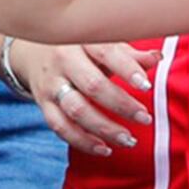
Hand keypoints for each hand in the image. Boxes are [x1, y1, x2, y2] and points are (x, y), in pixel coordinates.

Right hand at [14, 37, 149, 154]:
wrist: (32, 51)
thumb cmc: (78, 48)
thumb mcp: (101, 43)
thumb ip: (129, 54)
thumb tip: (156, 59)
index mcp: (82, 39)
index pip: (106, 53)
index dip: (127, 69)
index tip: (146, 86)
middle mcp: (63, 60)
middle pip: (92, 85)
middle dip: (121, 104)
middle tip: (144, 118)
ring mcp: (51, 83)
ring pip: (76, 110)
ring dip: (105, 128)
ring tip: (129, 139)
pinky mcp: (43, 104)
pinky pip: (60, 127)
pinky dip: (83, 141)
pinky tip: (104, 148)